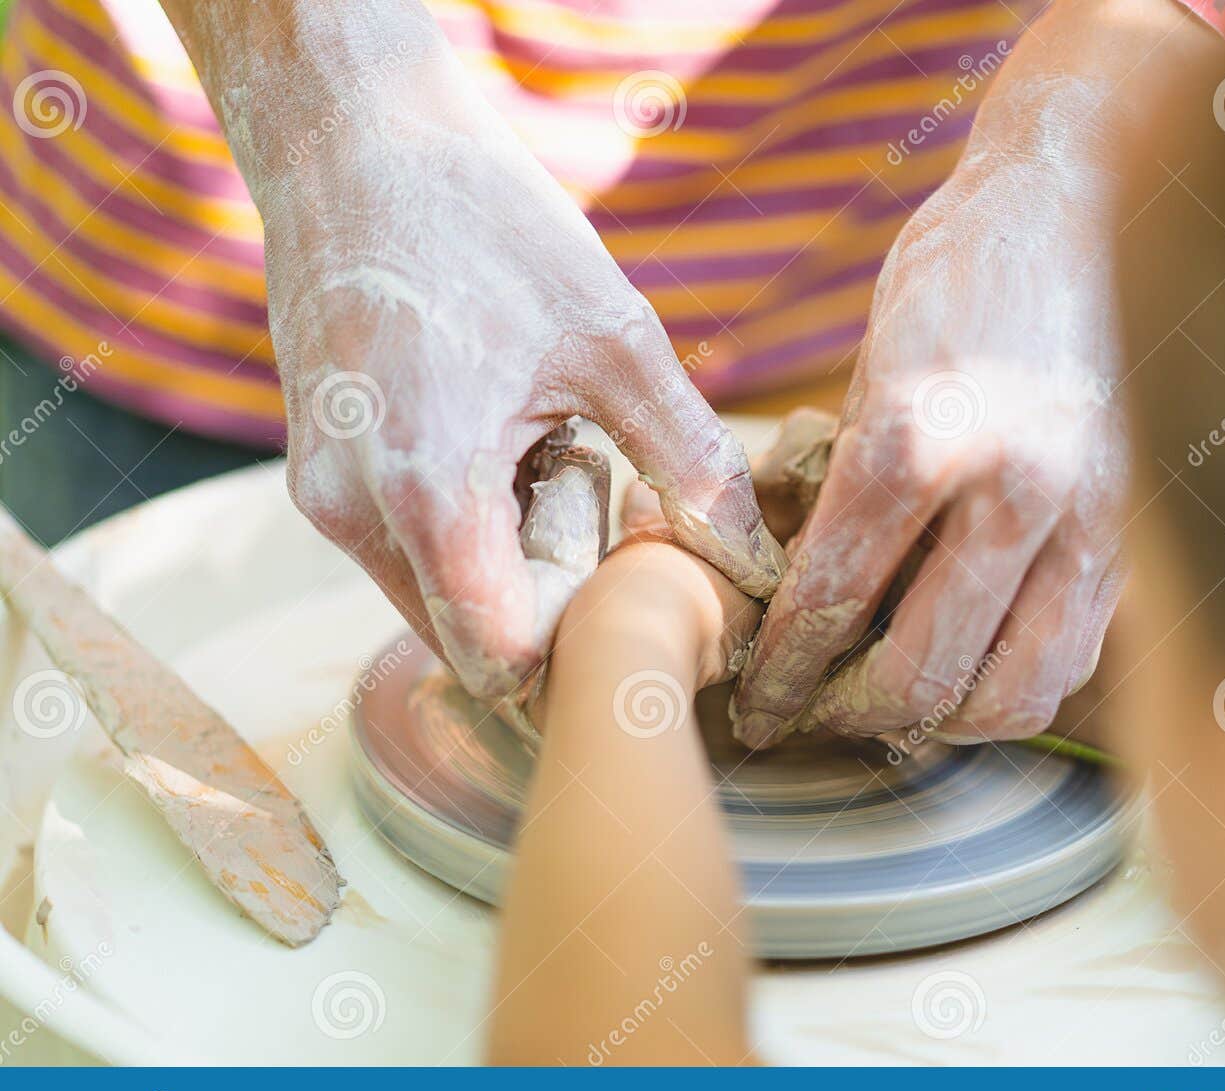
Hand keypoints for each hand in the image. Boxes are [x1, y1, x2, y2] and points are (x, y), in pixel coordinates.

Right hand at [249, 59, 782, 698]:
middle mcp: (357, 514)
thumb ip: (690, 459)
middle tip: (616, 521)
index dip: (583, 655)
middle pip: (476, 645)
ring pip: (440, 606)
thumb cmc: (486, 226)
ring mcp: (325, 503)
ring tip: (560, 465)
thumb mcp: (614, 339)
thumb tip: (755, 556)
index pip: (505, 661)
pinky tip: (512, 451)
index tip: (643, 603)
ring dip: (516, 573)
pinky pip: (411, 557)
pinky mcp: (318, 483)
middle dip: (558, 612)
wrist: (355, 145)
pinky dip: (473, 538)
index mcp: (430, 487)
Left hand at [732, 145, 1129, 746]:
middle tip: (814, 715)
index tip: (759, 710)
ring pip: (1011, 695)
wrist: (1085, 206)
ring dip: (937, 723)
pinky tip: (968, 669)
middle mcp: (1016, 488)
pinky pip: (1073, 659)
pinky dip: (1011, 688)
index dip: (782, 676)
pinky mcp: (1134, 533)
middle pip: (921, 678)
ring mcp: (1090, 518)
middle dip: (847, 715)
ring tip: (889, 706)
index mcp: (923, 437)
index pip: (830, 605)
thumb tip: (793, 606)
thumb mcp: (868, 371)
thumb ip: (839, 494)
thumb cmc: (957, 277)